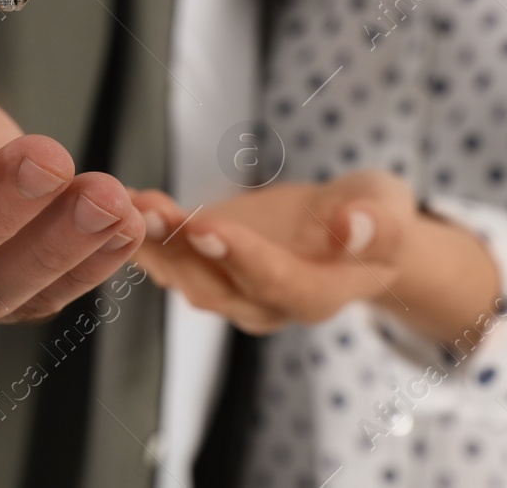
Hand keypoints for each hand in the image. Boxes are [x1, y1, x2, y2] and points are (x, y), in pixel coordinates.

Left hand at [132, 171, 499, 343]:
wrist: (346, 227)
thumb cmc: (373, 217)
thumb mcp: (390, 210)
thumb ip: (377, 225)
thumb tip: (352, 227)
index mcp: (316, 296)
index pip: (277, 285)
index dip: (242, 259)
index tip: (207, 227)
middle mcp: (264, 304)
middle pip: (216, 285)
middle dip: (178, 249)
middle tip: (148, 213)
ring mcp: (229, 288)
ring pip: (182, 273)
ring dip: (150, 240)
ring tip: (125, 202)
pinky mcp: (203, 264)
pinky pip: (166, 254)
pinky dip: (140, 231)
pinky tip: (116, 202)